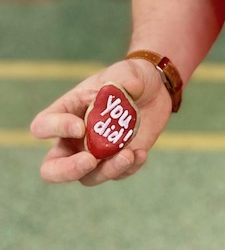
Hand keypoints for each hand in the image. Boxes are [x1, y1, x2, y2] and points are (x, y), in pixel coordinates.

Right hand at [30, 57, 172, 186]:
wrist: (156, 90)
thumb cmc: (132, 77)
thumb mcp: (128, 71)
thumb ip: (125, 77)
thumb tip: (128, 88)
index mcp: (66, 112)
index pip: (43, 126)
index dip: (56, 129)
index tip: (81, 126)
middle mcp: (74, 139)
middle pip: (52, 168)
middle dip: (67, 170)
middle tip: (89, 161)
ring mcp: (95, 154)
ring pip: (88, 178)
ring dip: (107, 171)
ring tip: (128, 154)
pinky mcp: (117, 162)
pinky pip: (117, 176)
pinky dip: (128, 169)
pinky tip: (141, 154)